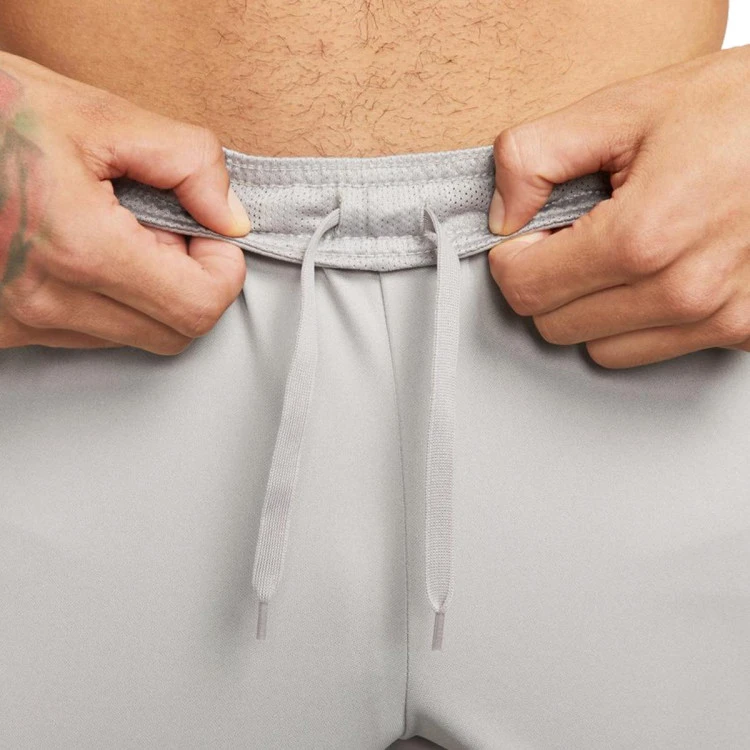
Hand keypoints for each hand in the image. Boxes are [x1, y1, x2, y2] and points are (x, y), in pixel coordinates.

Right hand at [0, 51, 250, 353]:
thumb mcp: (97, 115)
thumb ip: (186, 162)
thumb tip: (231, 218)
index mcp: (79, 248)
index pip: (199, 306)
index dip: (221, 267)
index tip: (206, 232)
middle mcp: (48, 300)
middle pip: (177, 332)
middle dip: (191, 281)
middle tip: (163, 230)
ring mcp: (24, 322)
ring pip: (138, 337)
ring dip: (151, 291)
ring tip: (117, 233)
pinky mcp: (8, 330)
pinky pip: (93, 335)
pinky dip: (111, 300)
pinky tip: (86, 253)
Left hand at [487, 44, 749, 368]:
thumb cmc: (737, 110)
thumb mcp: (624, 109)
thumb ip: (536, 157)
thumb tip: (500, 213)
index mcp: (643, 237)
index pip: (524, 289)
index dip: (513, 257)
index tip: (531, 234)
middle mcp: (682, 291)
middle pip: (554, 326)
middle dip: (550, 282)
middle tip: (577, 237)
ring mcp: (719, 318)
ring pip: (600, 349)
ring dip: (593, 309)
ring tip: (623, 253)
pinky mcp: (745, 331)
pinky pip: (654, 351)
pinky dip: (640, 322)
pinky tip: (659, 273)